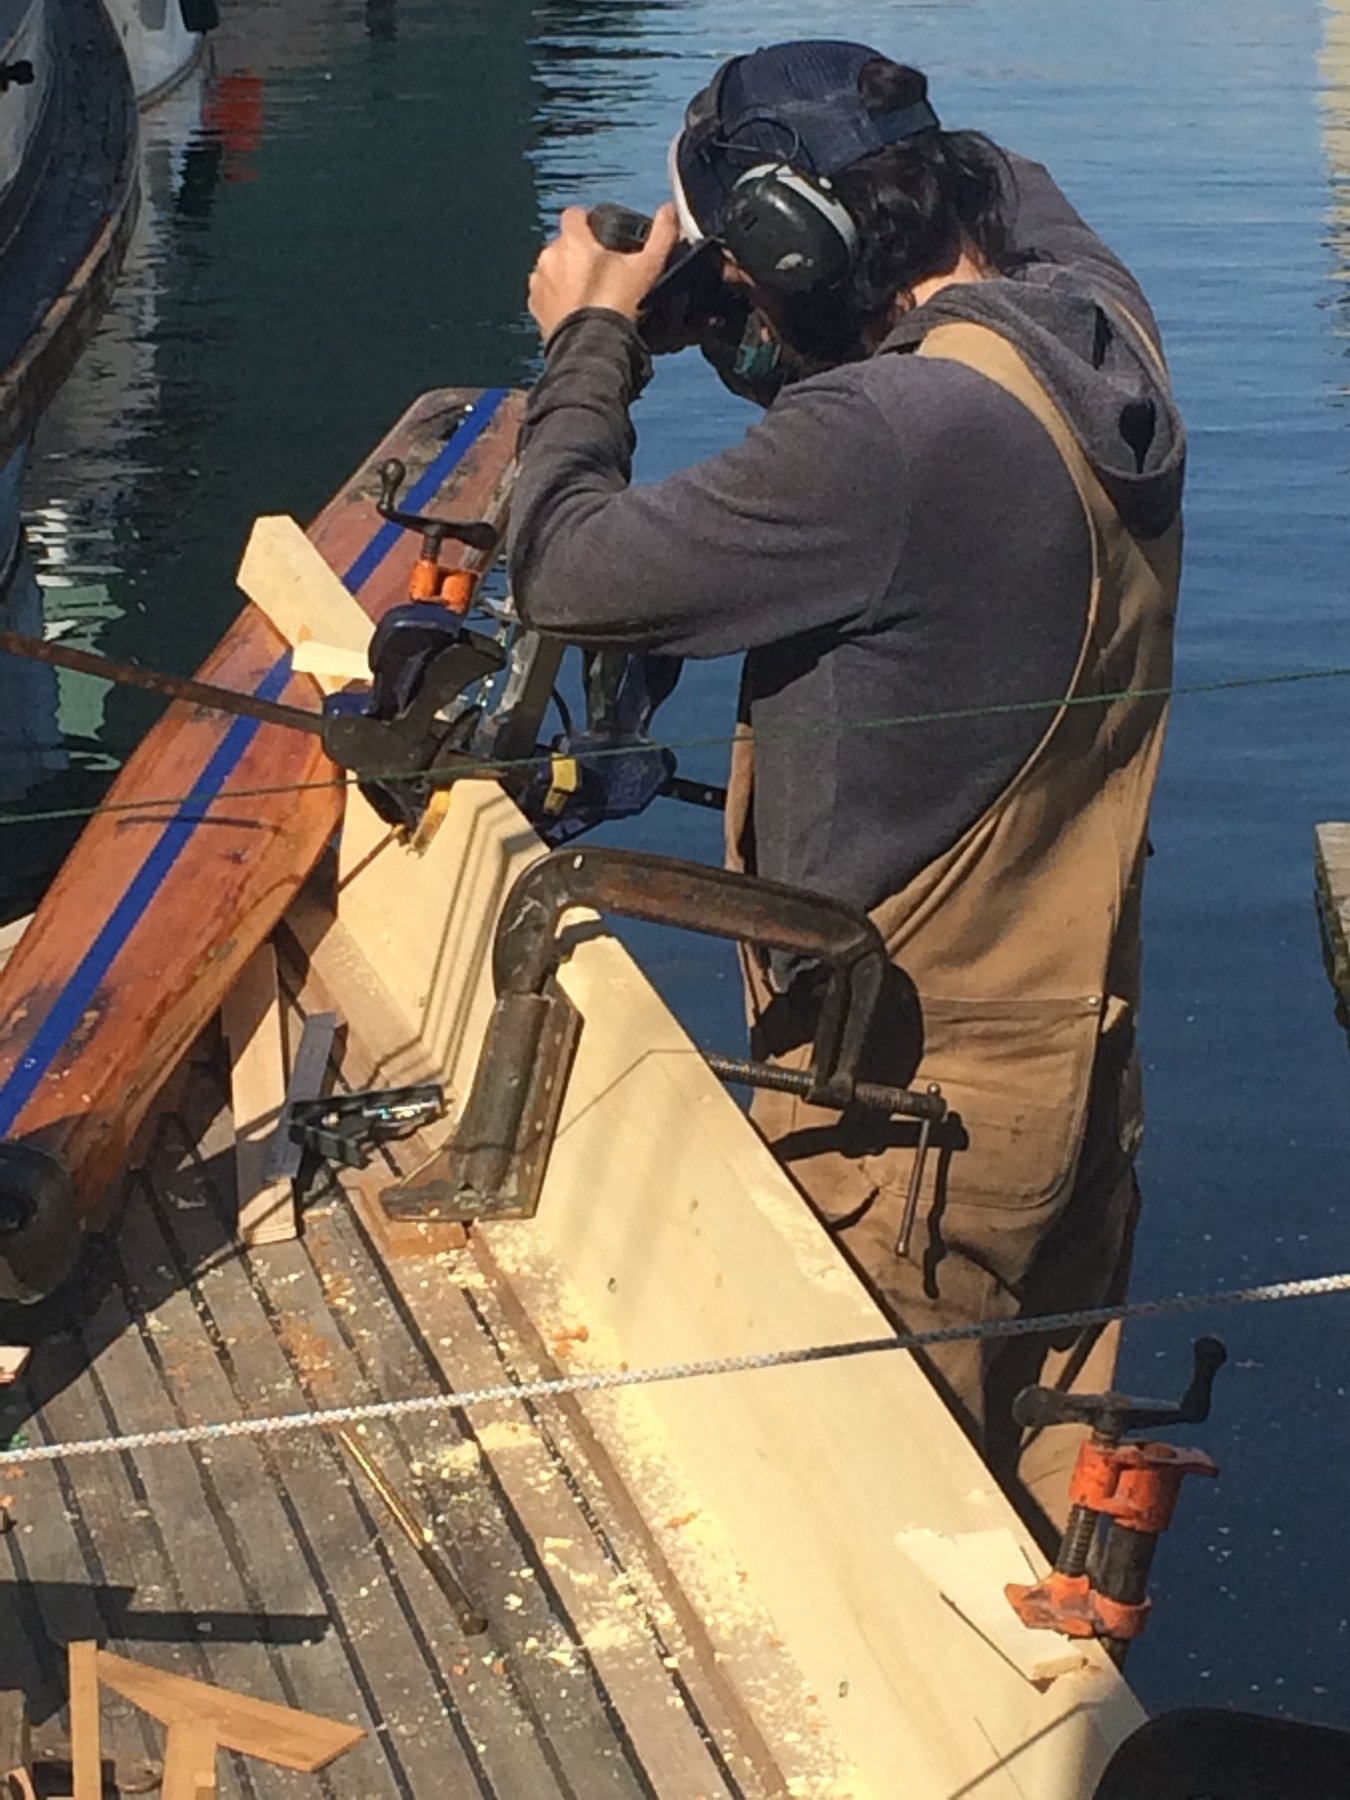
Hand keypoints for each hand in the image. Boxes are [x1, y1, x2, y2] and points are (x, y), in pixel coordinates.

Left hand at [528, 203, 680, 342]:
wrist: (593, 348)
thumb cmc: (617, 306)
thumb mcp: (648, 266)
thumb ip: (662, 233)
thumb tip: (670, 209)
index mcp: (573, 240)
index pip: (575, 214)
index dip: (589, 222)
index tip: (602, 237)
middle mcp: (550, 256)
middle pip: (564, 244)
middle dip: (579, 253)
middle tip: (601, 273)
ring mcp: (540, 283)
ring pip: (553, 268)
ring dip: (565, 275)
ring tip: (588, 294)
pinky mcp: (536, 307)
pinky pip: (545, 294)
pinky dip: (556, 298)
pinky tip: (575, 310)